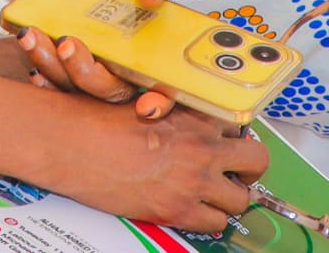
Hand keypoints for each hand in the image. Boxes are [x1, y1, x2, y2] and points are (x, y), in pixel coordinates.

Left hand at [12, 0, 175, 117]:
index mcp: (146, 59)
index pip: (162, 92)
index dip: (157, 104)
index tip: (146, 106)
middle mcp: (118, 75)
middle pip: (109, 91)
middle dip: (87, 74)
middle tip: (68, 43)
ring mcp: (88, 77)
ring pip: (74, 87)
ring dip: (52, 65)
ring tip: (33, 35)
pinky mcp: (62, 74)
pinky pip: (51, 84)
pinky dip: (39, 72)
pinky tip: (29, 48)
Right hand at [28, 99, 267, 234]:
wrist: (72, 143)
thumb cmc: (98, 120)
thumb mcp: (146, 104)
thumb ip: (178, 116)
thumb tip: (193, 127)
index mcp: (193, 115)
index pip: (241, 128)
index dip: (237, 141)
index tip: (233, 148)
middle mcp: (200, 146)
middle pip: (256, 161)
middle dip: (250, 170)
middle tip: (237, 175)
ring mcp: (192, 180)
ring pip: (240, 200)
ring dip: (229, 199)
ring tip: (212, 196)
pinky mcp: (177, 209)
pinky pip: (215, 224)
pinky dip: (209, 221)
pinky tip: (194, 211)